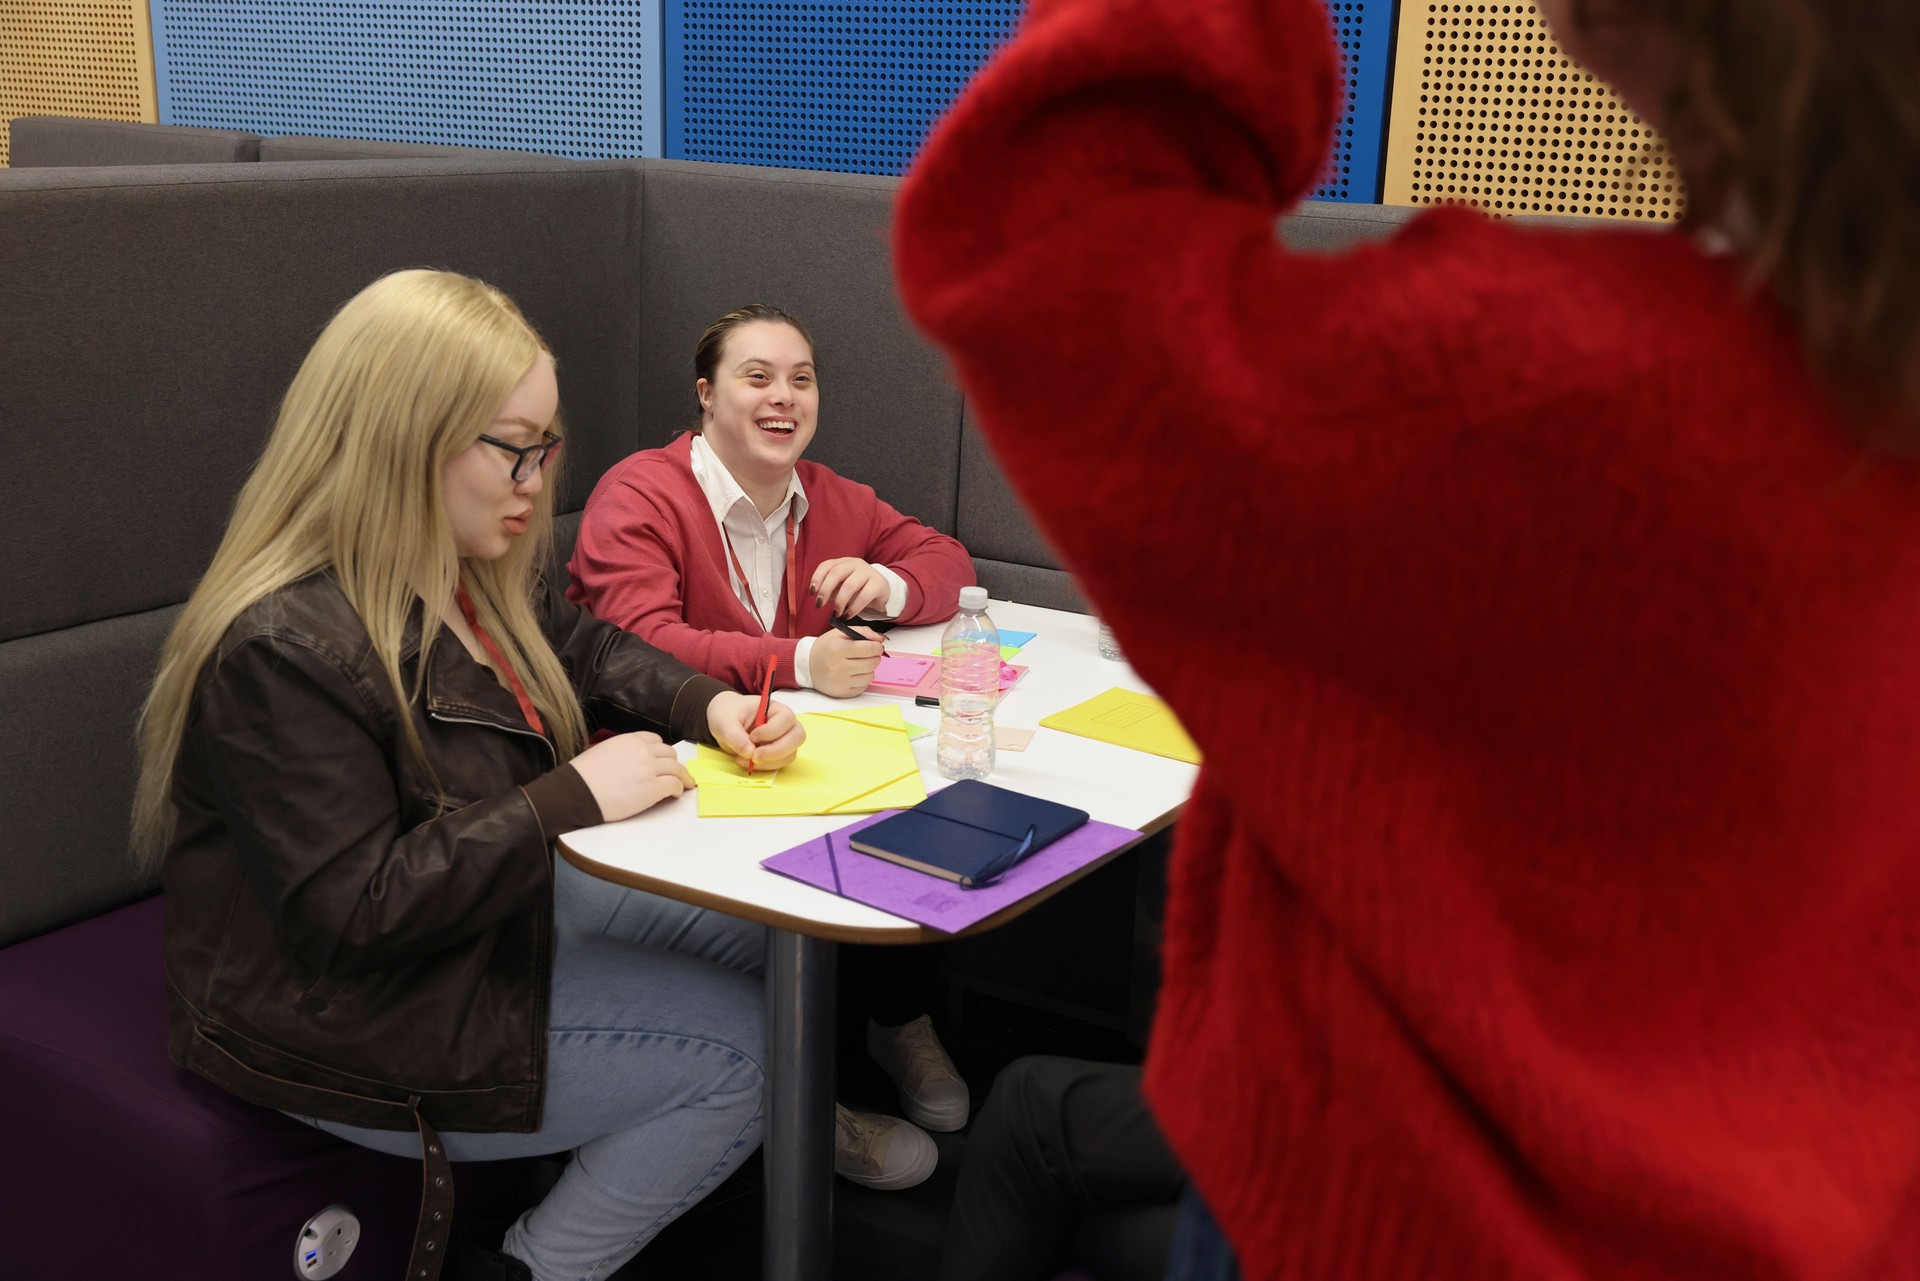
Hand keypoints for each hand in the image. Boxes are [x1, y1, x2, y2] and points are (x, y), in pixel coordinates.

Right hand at [569, 731, 696, 822]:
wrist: (576, 792)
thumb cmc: (582, 776)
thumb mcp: (602, 751)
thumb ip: (621, 752)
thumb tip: (627, 762)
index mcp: (629, 740)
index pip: (655, 740)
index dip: (660, 752)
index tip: (661, 760)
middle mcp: (643, 751)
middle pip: (669, 754)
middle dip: (673, 764)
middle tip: (675, 774)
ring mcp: (649, 769)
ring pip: (677, 768)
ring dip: (682, 777)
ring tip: (684, 785)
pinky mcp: (652, 788)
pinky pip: (674, 785)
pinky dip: (678, 789)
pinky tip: (674, 795)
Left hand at [708, 692, 804, 770]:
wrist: (724, 723)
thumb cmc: (727, 715)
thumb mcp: (725, 722)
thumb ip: (735, 736)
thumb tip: (749, 753)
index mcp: (775, 709)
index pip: (786, 719)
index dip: (771, 731)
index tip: (752, 737)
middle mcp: (784, 724)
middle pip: (797, 737)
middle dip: (777, 751)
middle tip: (755, 756)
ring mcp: (783, 740)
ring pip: (790, 754)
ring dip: (769, 762)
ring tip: (745, 759)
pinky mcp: (778, 754)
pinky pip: (780, 764)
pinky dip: (764, 767)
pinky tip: (747, 761)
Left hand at [811, 557, 890, 617]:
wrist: (882, 591)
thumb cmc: (858, 590)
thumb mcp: (841, 588)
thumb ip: (830, 591)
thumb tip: (819, 598)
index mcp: (843, 562)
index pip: (826, 565)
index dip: (817, 578)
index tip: (812, 593)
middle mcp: (855, 564)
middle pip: (836, 573)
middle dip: (825, 590)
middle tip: (819, 605)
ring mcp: (868, 572)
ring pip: (849, 585)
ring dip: (840, 601)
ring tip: (836, 613)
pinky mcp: (878, 583)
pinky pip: (864, 596)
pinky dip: (854, 608)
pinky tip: (848, 615)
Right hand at [812, 627, 884, 696]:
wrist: (807, 665)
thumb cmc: (826, 647)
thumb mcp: (841, 633)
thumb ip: (863, 632)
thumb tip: (881, 639)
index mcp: (839, 649)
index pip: (870, 649)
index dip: (877, 647)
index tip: (875, 646)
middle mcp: (839, 667)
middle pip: (872, 663)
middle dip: (874, 657)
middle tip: (867, 654)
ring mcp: (841, 682)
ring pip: (870, 676)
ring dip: (869, 669)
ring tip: (859, 664)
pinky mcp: (842, 692)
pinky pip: (863, 687)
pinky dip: (862, 679)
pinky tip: (854, 674)